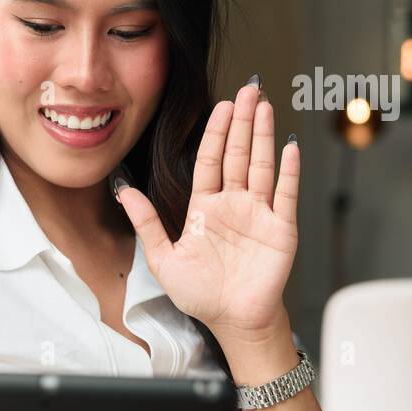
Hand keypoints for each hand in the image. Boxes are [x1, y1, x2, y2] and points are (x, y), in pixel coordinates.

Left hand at [115, 80, 298, 342]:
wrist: (232, 321)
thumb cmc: (199, 294)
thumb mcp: (163, 257)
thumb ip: (146, 222)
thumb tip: (122, 190)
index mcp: (205, 208)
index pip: (211, 161)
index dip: (217, 132)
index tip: (221, 105)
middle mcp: (234, 205)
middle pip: (239, 154)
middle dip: (243, 121)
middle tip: (248, 89)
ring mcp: (259, 214)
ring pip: (262, 165)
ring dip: (264, 135)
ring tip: (265, 105)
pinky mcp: (281, 229)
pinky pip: (285, 194)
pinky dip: (289, 170)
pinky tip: (289, 146)